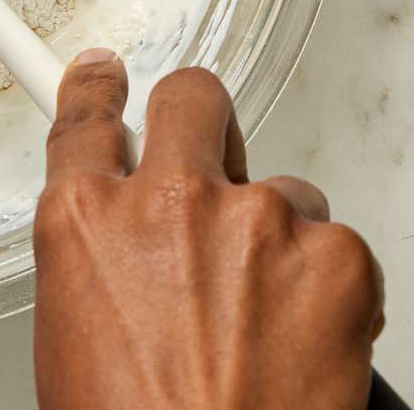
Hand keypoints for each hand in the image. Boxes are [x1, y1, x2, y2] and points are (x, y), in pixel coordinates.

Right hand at [34, 50, 383, 408]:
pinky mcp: (338, 257)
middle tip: (212, 166)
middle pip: (192, 99)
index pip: (87, 117)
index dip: (98, 87)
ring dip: (273, 234)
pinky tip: (305, 340)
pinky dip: (327, 286)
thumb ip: (99, 259)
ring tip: (264, 316)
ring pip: (281, 186)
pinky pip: (336, 245)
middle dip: (199, 122)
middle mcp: (168, 202)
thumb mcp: (75, 335)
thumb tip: (127, 243)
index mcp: (84, 222)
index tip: (105, 73)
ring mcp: (257, 221)